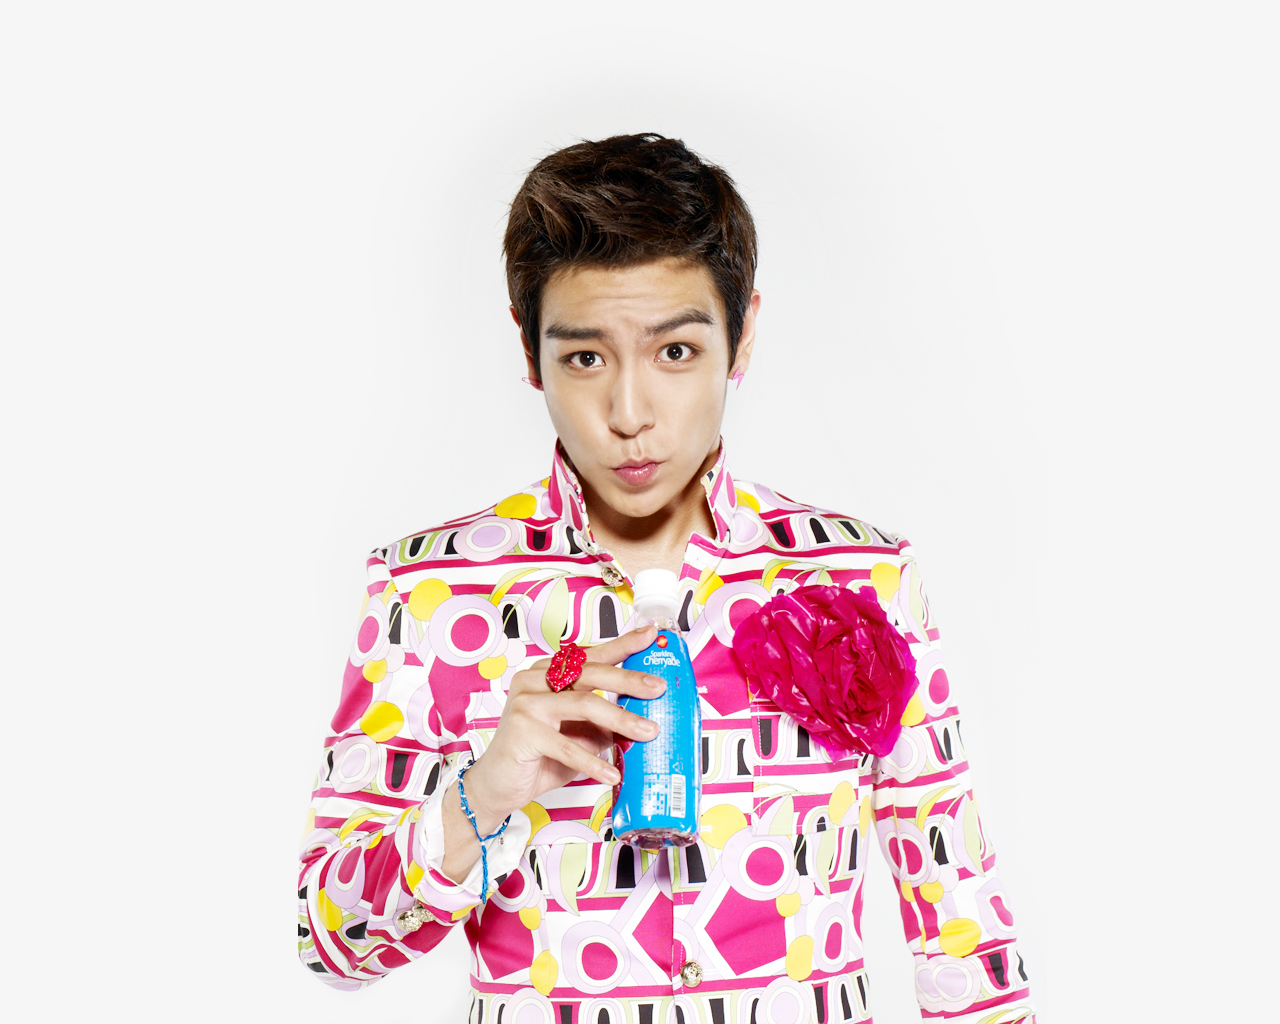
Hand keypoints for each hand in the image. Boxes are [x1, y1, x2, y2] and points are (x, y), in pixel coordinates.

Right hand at [458, 626, 665, 831]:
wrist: (498, 785)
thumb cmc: (540, 755)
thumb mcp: (580, 734)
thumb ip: (604, 722)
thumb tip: (645, 717)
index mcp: (547, 673)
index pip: (591, 655)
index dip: (622, 645)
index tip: (651, 635)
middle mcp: (534, 680)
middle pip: (590, 673)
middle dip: (629, 680)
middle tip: (658, 688)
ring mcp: (526, 703)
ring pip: (584, 704)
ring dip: (621, 719)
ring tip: (648, 732)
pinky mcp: (522, 732)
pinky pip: (567, 746)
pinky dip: (593, 761)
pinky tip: (612, 773)